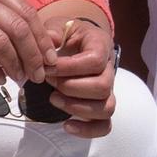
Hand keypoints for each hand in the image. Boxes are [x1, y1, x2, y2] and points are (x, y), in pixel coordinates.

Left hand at [45, 16, 118, 137]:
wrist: (75, 43)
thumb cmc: (65, 36)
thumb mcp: (57, 26)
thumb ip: (52, 31)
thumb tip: (50, 41)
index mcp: (101, 46)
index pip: (95, 61)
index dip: (70, 68)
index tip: (47, 69)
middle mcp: (109, 69)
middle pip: (103, 86)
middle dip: (71, 88)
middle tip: (49, 83)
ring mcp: (107, 90)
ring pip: (107, 107)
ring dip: (77, 107)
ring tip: (53, 100)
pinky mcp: (100, 106)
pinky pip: (104, 125)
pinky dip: (87, 130)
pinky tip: (66, 126)